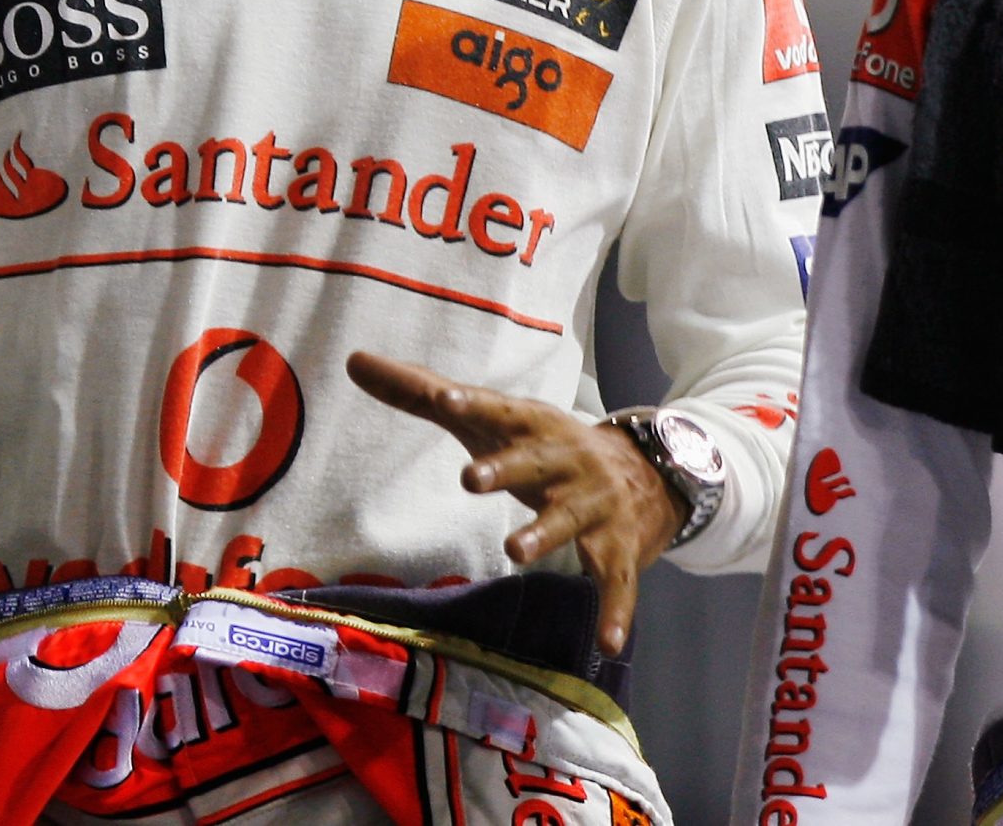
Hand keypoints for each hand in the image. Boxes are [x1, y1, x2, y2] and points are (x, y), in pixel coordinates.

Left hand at [345, 353, 685, 655]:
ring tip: (514, 551)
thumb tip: (355, 361)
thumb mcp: (494, 419)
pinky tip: (609, 642)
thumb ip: (423, 394)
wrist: (648, 470)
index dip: (473, 405)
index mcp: (535, 426)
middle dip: (506, 468)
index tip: (444, 400)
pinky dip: (616, 610)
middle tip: (470, 479)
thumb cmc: (545, 444)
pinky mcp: (617, 548)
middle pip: (534, 462)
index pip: (500, 410)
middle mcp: (567, 461)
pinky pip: (616, 580)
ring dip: (544, 534)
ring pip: (568, 519)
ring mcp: (594, 505)